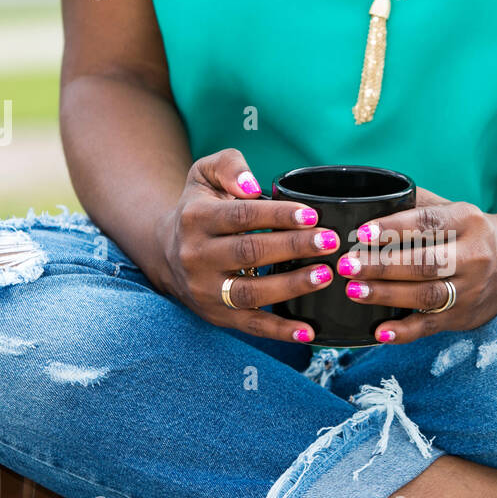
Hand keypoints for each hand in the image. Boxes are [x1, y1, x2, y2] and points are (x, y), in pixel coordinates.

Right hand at [154, 149, 341, 342]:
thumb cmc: (199, 208)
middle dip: (293, 247)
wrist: (165, 252)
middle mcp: (196, 256)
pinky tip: (309, 332)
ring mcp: (206, 290)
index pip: (242, 216)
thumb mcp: (204, 174)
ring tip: (325, 275)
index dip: (279, 215)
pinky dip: (280, 331)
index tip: (312, 215)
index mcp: (196, 218)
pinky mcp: (217, 315)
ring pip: (251, 292)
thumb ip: (228, 166)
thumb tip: (252, 184)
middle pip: (249, 252)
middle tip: (330, 242)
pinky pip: (251, 325)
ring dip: (291, 286)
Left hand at [338, 189, 496, 343]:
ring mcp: (471, 290)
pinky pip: (431, 327)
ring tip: (354, 290)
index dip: (393, 228)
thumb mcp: (453, 209)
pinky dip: (405, 332)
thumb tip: (368, 199)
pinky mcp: (464, 317)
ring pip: (426, 295)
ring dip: (387, 294)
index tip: (361, 232)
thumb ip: (416, 203)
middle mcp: (474, 256)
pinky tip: (380, 332)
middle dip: (382, 265)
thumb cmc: (469, 232)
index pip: (428, 223)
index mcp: (467, 221)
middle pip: (425, 262)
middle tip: (348, 265)